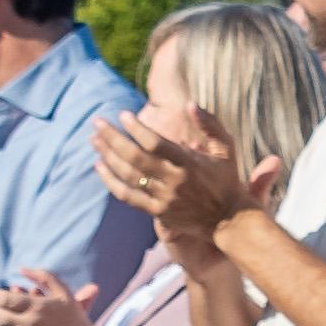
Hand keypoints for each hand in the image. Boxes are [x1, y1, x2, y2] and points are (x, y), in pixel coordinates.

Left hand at [94, 104, 253, 247]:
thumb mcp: (226, 148)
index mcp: (188, 163)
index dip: (136, 128)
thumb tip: (190, 104)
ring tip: (95, 140)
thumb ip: (210, 125)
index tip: (123, 115)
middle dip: (112, 138)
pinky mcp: (157, 212)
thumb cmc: (227, 180)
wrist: (229, 220)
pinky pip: (127, 196)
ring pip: (128, 175)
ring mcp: (163, 198)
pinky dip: (111, 181)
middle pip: (134, 157)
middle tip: (97, 123)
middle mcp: (173, 180)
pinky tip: (100, 167)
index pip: (155, 143)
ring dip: (108, 156)